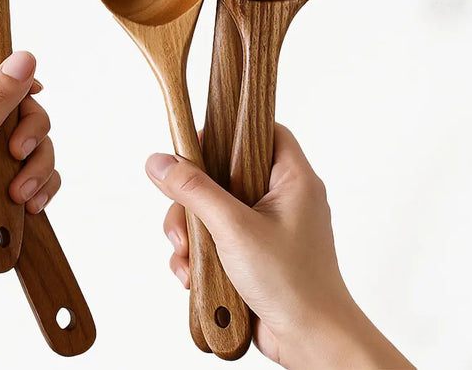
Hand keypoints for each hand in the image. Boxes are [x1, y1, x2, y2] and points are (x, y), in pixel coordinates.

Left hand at [0, 49, 58, 368]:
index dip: (0, 67)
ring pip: (29, 137)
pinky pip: (35, 169)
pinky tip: (29, 205)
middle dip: (27, 129)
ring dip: (35, 165)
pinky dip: (39, 185)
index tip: (29, 85)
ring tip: (20, 194)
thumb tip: (22, 58)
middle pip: (12, 101)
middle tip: (19, 153)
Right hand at [147, 124, 411, 368]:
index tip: (195, 143)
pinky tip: (192, 277)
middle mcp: (282, 200)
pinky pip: (217, 242)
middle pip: (224, 175)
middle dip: (193, 199)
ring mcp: (268, 229)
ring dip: (191, 234)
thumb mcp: (234, 228)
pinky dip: (200, 257)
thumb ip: (195, 191)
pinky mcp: (254, 256)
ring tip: (185, 258)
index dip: (227, 131)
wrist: (310, 339)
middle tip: (180, 218)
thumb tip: (161, 162)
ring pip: (214, 212)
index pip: (262, 132)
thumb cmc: (292, 282)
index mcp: (292, 180)